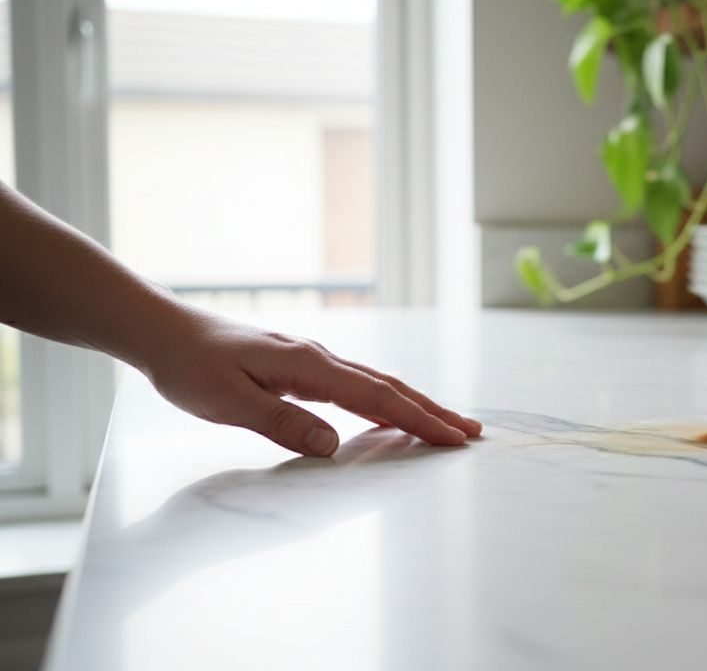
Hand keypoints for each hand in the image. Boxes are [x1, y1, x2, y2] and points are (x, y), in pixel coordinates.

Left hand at [139, 310, 481, 456]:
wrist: (164, 332)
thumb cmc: (191, 367)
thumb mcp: (229, 403)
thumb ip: (283, 423)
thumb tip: (333, 445)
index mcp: (311, 367)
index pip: (379, 398)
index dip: (420, 420)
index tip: (454, 438)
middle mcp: (321, 359)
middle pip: (390, 387)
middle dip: (433, 410)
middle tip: (472, 432)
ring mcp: (314, 361)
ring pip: (377, 384)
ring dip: (414, 405)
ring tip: (445, 423)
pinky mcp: (302, 367)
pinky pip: (356, 386)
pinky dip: (384, 401)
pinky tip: (388, 415)